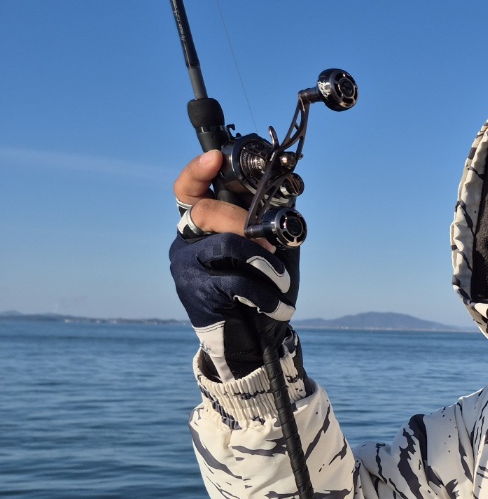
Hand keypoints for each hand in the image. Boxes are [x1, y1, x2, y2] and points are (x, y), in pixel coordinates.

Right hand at [170, 152, 297, 380]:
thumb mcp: (277, 252)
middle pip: (207, 210)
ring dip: (264, 261)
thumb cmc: (265, 292)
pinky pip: (234, 279)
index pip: (188, 189)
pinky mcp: (195, 292)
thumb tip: (290, 190)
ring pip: (225, 243)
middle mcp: (187, 240)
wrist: (258, 341)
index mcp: (203, 225)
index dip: (198, 170)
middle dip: (246, 222)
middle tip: (272, 245)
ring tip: (281, 280)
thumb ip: (276, 223)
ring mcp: (186, 266)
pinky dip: (264, 292)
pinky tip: (278, 306)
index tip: (216, 157)